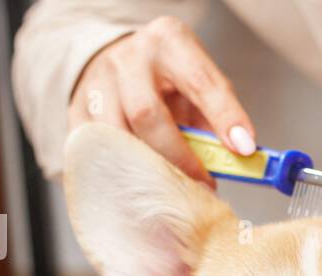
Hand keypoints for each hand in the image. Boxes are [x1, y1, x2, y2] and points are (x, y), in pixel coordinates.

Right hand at [68, 16, 255, 186]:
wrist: (120, 63)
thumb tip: (240, 158)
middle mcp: (128, 59)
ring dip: (147, 169)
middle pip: (146, 113)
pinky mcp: (77, 111)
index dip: (224, 117)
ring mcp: (97, 84)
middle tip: (201, 183)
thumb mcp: (200, 86)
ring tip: (170, 187)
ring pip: (115, 137)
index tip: (243, 149)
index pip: (200, 81)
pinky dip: (121, 174)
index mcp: (169, 43)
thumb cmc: (169, 81)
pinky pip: (96, 152)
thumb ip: (218, 118)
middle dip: (177, 157)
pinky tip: (140, 184)